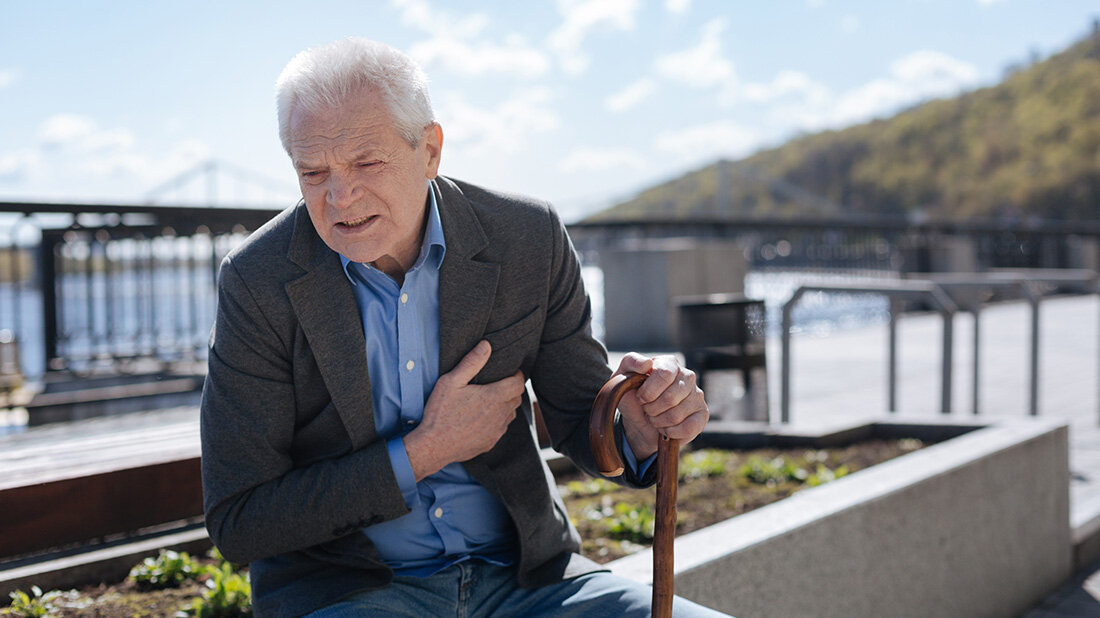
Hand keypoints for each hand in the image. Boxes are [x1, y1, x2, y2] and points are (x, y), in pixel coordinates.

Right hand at [404, 340, 524, 479]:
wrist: (433, 446)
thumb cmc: (440, 413)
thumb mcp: (451, 382)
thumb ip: (471, 362)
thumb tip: (486, 345)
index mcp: (493, 398)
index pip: (518, 383)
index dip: (517, 375)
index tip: (510, 372)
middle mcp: (500, 415)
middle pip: (517, 398)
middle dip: (512, 389)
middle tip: (499, 383)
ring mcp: (496, 431)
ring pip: (511, 414)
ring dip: (505, 406)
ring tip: (491, 400)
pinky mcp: (490, 443)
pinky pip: (501, 429)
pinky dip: (497, 421)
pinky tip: (482, 418)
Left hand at [614, 353, 708, 459]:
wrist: (639, 419)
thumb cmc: (632, 395)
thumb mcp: (623, 376)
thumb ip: (631, 362)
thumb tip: (647, 363)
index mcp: (669, 363)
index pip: (664, 375)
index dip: (649, 391)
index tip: (640, 397)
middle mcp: (687, 376)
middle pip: (671, 397)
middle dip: (651, 409)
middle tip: (646, 409)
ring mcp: (697, 395)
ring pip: (676, 415)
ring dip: (658, 421)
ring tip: (655, 417)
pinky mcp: (702, 415)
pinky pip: (688, 428)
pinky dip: (671, 432)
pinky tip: (666, 428)